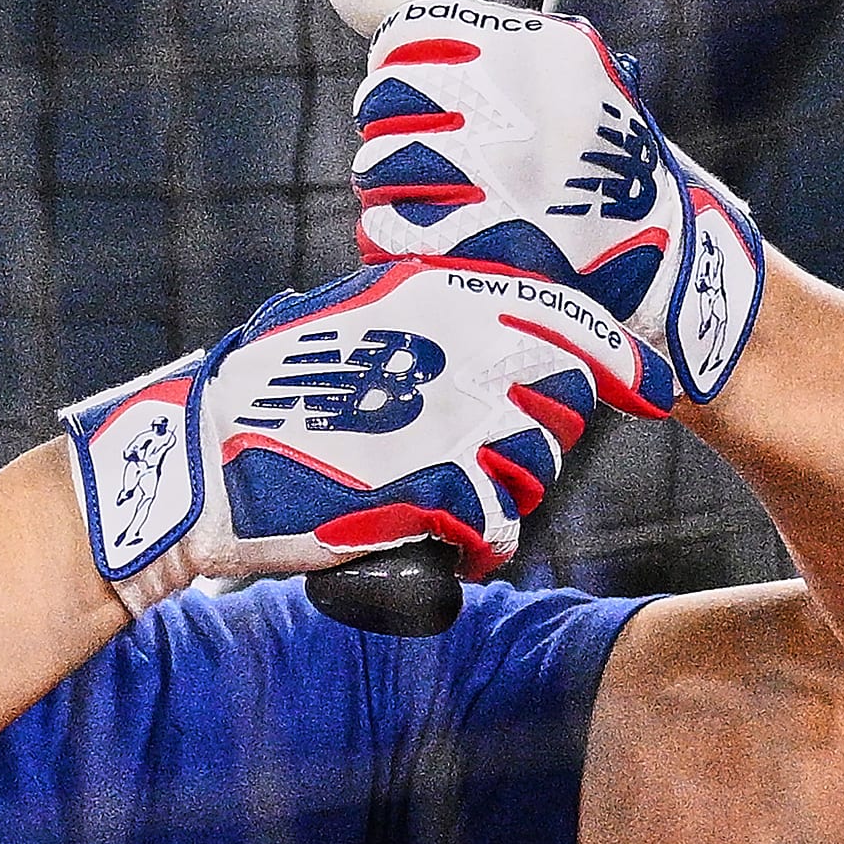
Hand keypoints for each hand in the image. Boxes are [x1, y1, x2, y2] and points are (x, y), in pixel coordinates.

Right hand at [59, 258, 675, 613]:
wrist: (198, 466)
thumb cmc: (255, 395)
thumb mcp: (334, 322)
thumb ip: (405, 315)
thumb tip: (463, 319)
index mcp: (436, 295)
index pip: (567, 316)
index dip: (618, 357)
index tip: (646, 389)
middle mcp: (460, 348)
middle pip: (561, 398)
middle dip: (541, 435)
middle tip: (485, 460)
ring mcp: (453, 420)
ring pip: (536, 467)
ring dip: (504, 494)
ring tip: (448, 505)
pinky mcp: (436, 491)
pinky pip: (499, 528)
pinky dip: (481, 546)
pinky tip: (448, 547)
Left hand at [326, 0, 767, 402]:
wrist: (654, 248)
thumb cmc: (576, 141)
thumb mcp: (522, 56)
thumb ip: (420, 15)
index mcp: (525, 47)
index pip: (406, 41)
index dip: (413, 71)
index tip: (450, 94)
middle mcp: (508, 102)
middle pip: (381, 104)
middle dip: (405, 130)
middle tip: (465, 154)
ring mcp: (491, 176)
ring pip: (378, 169)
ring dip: (406, 187)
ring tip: (469, 198)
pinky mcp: (473, 244)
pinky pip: (389, 229)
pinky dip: (410, 237)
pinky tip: (458, 239)